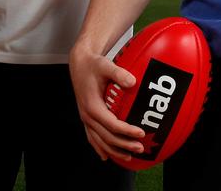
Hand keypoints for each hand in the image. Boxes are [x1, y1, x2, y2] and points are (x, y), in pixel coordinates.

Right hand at [68, 46, 145, 161]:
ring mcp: (86, 119)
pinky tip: (106, 156)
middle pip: (107, 136)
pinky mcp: (87, 118)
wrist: (79, 64)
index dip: (126, 131)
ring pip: (99, 141)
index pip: (112, 124)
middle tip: (140, 147)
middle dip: (124, 145)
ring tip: (129, 156)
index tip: (141, 133)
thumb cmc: (93, 65)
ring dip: (114, 150)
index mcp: (92, 106)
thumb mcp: (105, 65)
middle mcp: (87, 115)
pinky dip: (100, 148)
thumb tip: (133, 81)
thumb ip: (119, 73)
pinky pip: (92, 138)